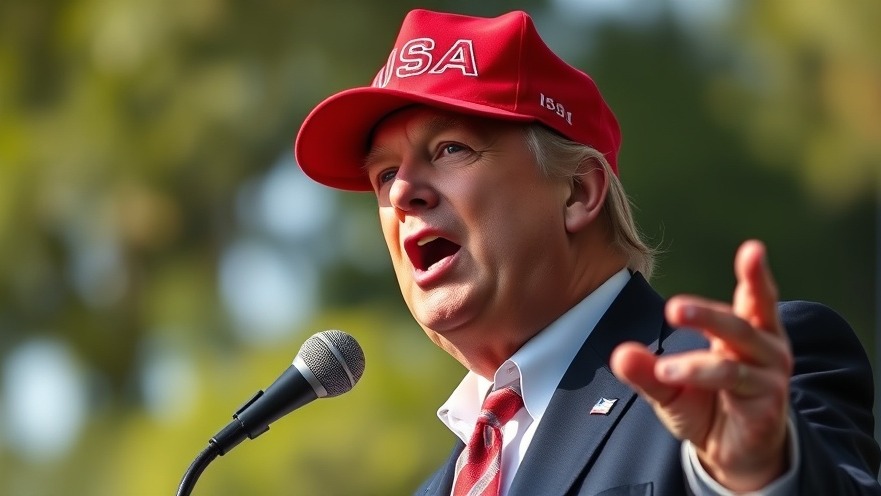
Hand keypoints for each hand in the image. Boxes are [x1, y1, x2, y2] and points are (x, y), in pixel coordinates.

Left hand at [610, 240, 792, 490]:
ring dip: (695, 360)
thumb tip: (619, 353)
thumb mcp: (668, 386)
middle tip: (674, 309)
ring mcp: (770, 372)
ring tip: (663, 368)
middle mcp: (764, 346)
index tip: (754, 250)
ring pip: (735, 353)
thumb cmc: (707, 407)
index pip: (754, 297)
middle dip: (706, 313)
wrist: (733, 454)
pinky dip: (703, 375)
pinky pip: (735, 380)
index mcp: (745, 332)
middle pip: (741, 320)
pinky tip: (672, 375)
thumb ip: (646, 370)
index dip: (755, 274)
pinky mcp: (769, 399)